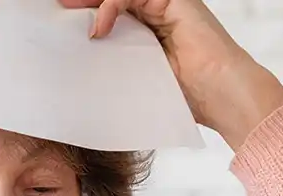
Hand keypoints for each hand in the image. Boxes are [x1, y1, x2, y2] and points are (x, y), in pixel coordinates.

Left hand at [60, 0, 282, 148]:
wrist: (223, 97)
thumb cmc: (188, 98)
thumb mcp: (139, 78)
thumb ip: (116, 63)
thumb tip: (81, 65)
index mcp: (151, 32)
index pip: (113, 13)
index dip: (88, 13)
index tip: (61, 23)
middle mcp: (159, 14)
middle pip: (115, 0)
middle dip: (84, 2)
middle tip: (59, 9)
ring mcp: (167, 5)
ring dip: (91, 1)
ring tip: (70, 12)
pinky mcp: (174, 1)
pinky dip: (110, 6)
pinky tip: (100, 28)